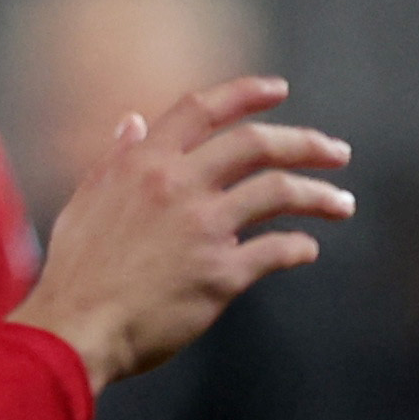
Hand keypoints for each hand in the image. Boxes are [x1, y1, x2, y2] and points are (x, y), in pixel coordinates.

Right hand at [14, 77, 351, 388]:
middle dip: (305, 143)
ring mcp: (203, 228)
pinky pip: (276, 250)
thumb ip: (117, 159)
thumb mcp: (86, 200)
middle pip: (256, 144)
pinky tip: (307, 249)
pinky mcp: (221, 274)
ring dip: (318, 195)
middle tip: (336, 151)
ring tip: (342, 203)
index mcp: (144, 162)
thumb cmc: (77, 272)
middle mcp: (178, 185)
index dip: (247, 93)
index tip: (280, 90)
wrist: (76, 329)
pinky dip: (299, 247)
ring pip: (278, 191)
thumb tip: (133, 123)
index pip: (203, 109)